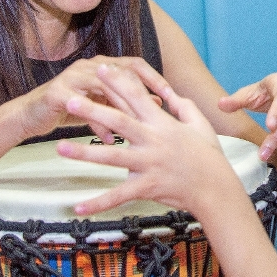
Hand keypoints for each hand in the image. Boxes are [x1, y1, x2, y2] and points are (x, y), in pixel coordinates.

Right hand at [15, 55, 167, 140]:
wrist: (31, 116)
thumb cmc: (70, 110)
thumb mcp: (103, 104)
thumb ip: (127, 100)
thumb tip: (157, 102)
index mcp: (102, 66)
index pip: (134, 64)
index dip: (154, 78)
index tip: (171, 95)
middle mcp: (89, 66)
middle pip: (123, 72)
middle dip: (143, 92)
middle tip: (160, 110)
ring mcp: (73, 77)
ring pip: (105, 88)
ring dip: (123, 108)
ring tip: (139, 126)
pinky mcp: (59, 93)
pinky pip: (86, 108)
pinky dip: (100, 125)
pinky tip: (111, 140)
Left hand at [57, 63, 236, 215]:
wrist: (216, 188)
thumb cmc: (209, 156)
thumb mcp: (200, 124)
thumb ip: (184, 106)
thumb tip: (171, 93)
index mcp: (163, 123)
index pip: (137, 97)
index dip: (117, 81)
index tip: (100, 69)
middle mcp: (153, 141)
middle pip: (118, 121)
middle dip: (92, 109)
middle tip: (69, 99)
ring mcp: (148, 164)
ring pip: (111, 157)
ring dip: (84, 153)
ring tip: (60, 148)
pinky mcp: (146, 186)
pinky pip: (118, 196)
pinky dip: (98, 203)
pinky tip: (79, 207)